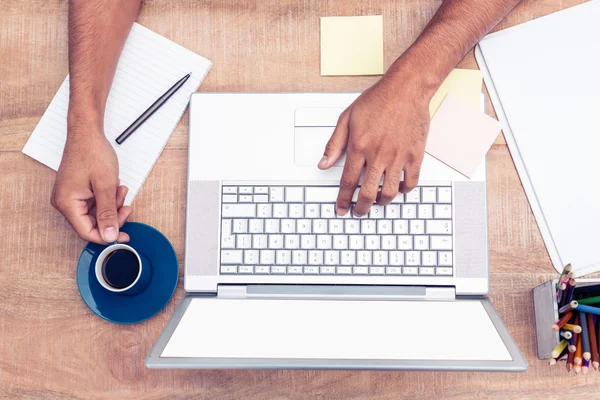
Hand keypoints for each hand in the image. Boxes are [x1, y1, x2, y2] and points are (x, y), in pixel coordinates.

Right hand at [51, 123, 131, 243]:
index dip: (107, 236)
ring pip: (95, 214)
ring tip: (121, 190)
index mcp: (67, 203)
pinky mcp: (77, 192)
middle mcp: (65, 202)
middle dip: (112, 217)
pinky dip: (108, 200)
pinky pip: (94, 204)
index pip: (87, 232)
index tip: (124, 236)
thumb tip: (110, 236)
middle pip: (92, 224)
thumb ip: (108, 213)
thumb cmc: (93, 153)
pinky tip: (116, 188)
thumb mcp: (106, 186)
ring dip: (112, 206)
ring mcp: (70, 197)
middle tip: (127, 208)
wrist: (87, 133)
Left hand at [318, 72, 430, 216]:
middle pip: (368, 193)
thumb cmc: (378, 100)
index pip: (348, 182)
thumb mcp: (347, 118)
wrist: (406, 89)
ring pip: (389, 192)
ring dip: (381, 202)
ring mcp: (398, 156)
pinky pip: (411, 182)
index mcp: (359, 147)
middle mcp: (378, 155)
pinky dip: (403, 190)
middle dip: (361, 208)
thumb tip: (323, 164)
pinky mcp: (415, 155)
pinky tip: (398, 188)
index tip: (341, 209)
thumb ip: (334, 144)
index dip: (343, 200)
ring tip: (378, 201)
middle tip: (359, 211)